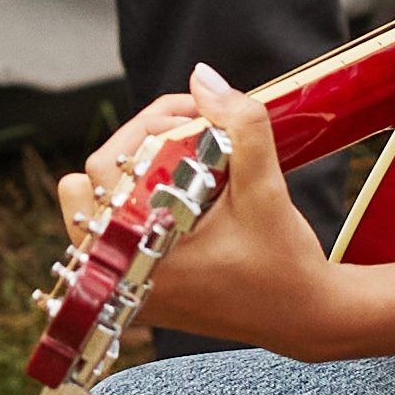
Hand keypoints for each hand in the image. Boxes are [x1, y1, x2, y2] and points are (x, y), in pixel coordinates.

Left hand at [71, 70, 335, 357]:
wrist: (303, 316)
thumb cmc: (284, 263)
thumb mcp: (266, 189)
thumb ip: (241, 126)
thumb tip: (202, 77)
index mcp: (140, 256)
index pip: (107, 167)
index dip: (148, 126)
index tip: (198, 116)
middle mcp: (121, 275)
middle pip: (92, 181)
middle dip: (139, 144)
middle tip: (191, 132)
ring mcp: (125, 285)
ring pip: (96, 205)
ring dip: (135, 172)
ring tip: (185, 158)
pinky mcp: (139, 288)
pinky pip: (113, 229)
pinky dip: (140, 199)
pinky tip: (185, 187)